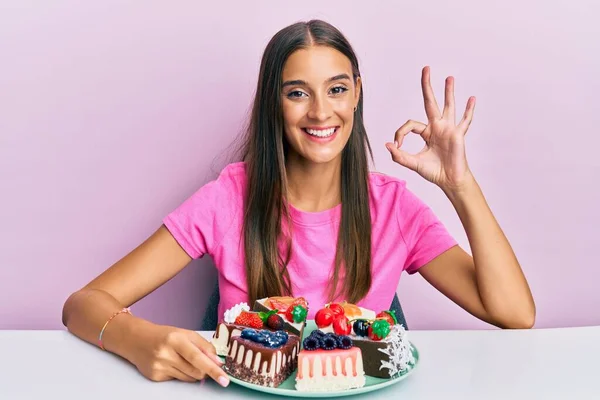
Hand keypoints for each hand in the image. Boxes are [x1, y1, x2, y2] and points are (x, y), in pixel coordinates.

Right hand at [128, 322, 228, 385]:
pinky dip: (180, 373)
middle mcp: (166, 354)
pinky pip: (178, 380)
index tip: (224, 379)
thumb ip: (204, 346)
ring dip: (193, 372)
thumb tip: (218, 362)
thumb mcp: (186, 334)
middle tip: (203, 362)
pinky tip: (171, 363)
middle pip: (196, 371)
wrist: (137, 340)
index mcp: (176, 339)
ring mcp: (159, 367)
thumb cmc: (165, 335)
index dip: (213, 369)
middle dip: (205, 370)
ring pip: (189, 378)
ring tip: (183, 360)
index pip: (198, 357)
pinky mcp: (155, 376)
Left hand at [386, 66, 475, 191]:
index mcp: (426, 132)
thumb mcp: (413, 163)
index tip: (397, 145)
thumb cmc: (434, 172)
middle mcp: (438, 127)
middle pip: (430, 102)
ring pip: (448, 106)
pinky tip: (472, 98)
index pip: (410, 124)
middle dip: (427, 86)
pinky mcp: (458, 135)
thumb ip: (400, 156)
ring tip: (449, 77)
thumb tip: (387, 145)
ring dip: (448, 92)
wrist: (449, 180)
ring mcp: (449, 129)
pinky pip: (465, 121)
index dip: (400, 132)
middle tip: (426, 69)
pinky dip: (469, 110)